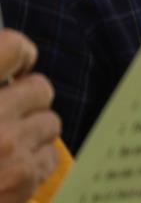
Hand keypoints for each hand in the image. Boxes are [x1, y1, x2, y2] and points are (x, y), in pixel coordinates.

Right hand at [0, 30, 59, 202]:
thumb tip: (9, 70)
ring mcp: (7, 148)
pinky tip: (8, 169)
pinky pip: (49, 157)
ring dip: (32, 131)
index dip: (18, 53)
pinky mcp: (20, 179)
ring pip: (49, 122)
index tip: (15, 65)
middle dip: (27, 99)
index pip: (13, 48)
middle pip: (40, 88)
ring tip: (4, 144)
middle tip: (7, 111)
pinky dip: (33, 161)